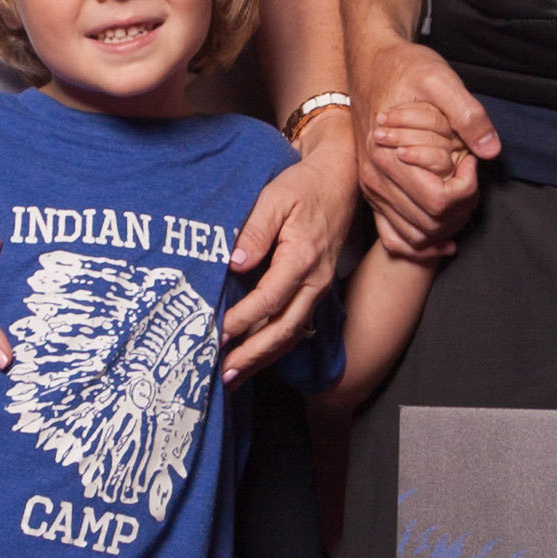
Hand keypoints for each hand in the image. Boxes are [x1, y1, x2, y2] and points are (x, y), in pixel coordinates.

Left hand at [220, 114, 357, 377]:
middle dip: (253, 355)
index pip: (269, 299)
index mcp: (303, 257)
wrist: (339, 180)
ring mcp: (319, 288)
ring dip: (263, 358)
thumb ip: (255, 230)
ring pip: (292, 333)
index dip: (242, 320)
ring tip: (235, 377)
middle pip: (284, 328)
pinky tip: (255, 358)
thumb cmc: (304, 186)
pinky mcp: (315, 289)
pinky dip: (275, 346)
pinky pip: (296, 325)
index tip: (217, 333)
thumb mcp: (275, 197)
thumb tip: (236, 263)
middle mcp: (315, 280)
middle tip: (225, 374)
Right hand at [356, 41, 496, 257]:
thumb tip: (491, 151)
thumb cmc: (404, 68)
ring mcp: (372, 190)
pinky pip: (394, 237)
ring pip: (416, 237)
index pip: (441, 202)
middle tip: (470, 173)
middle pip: (432, 224)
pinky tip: (444, 239)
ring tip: (460, 192)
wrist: (370, 62)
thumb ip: (468, 114)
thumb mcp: (440, 79)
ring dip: (447, 226)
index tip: (471, 157)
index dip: (468, 186)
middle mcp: (375, 181)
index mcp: (388, 157)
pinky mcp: (374, 192)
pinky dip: (420, 246)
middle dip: (462, 207)